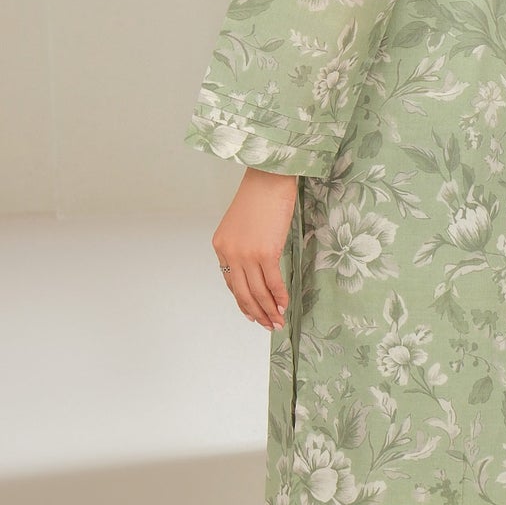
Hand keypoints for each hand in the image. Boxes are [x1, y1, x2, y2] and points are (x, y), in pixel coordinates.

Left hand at [212, 167, 297, 328]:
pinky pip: (273, 283)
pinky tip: (284, 306)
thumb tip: (259, 270)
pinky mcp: (266, 252)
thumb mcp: (242, 226)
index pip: (232, 283)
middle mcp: (230, 254)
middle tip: (267, 325)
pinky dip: (279, 297)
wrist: (269, 179)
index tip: (253, 313)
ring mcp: (247, 255)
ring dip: (268, 310)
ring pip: (257, 292)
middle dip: (256, 313)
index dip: (243, 302)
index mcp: (221, 247)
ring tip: (277, 322)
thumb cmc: (259, 197)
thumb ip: (244, 248)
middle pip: (243, 293)